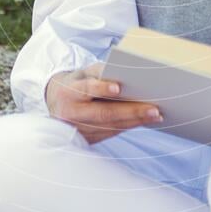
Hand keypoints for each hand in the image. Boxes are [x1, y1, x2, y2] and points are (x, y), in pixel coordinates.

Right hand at [45, 61, 163, 143]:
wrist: (55, 104)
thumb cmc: (75, 83)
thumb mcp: (82, 73)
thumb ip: (100, 72)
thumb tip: (124, 73)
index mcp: (68, 92)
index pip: (86, 90)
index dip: (101, 89)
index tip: (118, 87)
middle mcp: (71, 113)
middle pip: (103, 113)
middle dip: (130, 111)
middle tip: (153, 109)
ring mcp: (78, 129)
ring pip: (110, 126)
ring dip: (135, 121)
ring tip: (155, 115)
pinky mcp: (86, 139)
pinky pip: (110, 133)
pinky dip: (128, 126)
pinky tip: (144, 121)